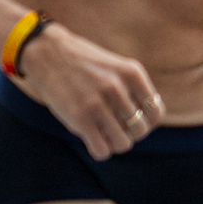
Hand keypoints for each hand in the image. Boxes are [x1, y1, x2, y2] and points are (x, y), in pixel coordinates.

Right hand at [15, 20, 162, 162]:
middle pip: (140, 130)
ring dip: (114, 143)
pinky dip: (99, 150)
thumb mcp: (115, 68)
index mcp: (131, 73)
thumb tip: (145, 127)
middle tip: (114, 126)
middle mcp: (117, 87)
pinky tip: (91, 140)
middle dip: (129, 133)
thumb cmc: (83, 64)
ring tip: (103, 134)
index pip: (155, 112)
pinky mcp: (79, 118)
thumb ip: (133, 91)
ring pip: (123, 144)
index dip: (147, 121)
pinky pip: (102, 150)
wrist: (47, 53)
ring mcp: (98, 103)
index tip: (132, 119)